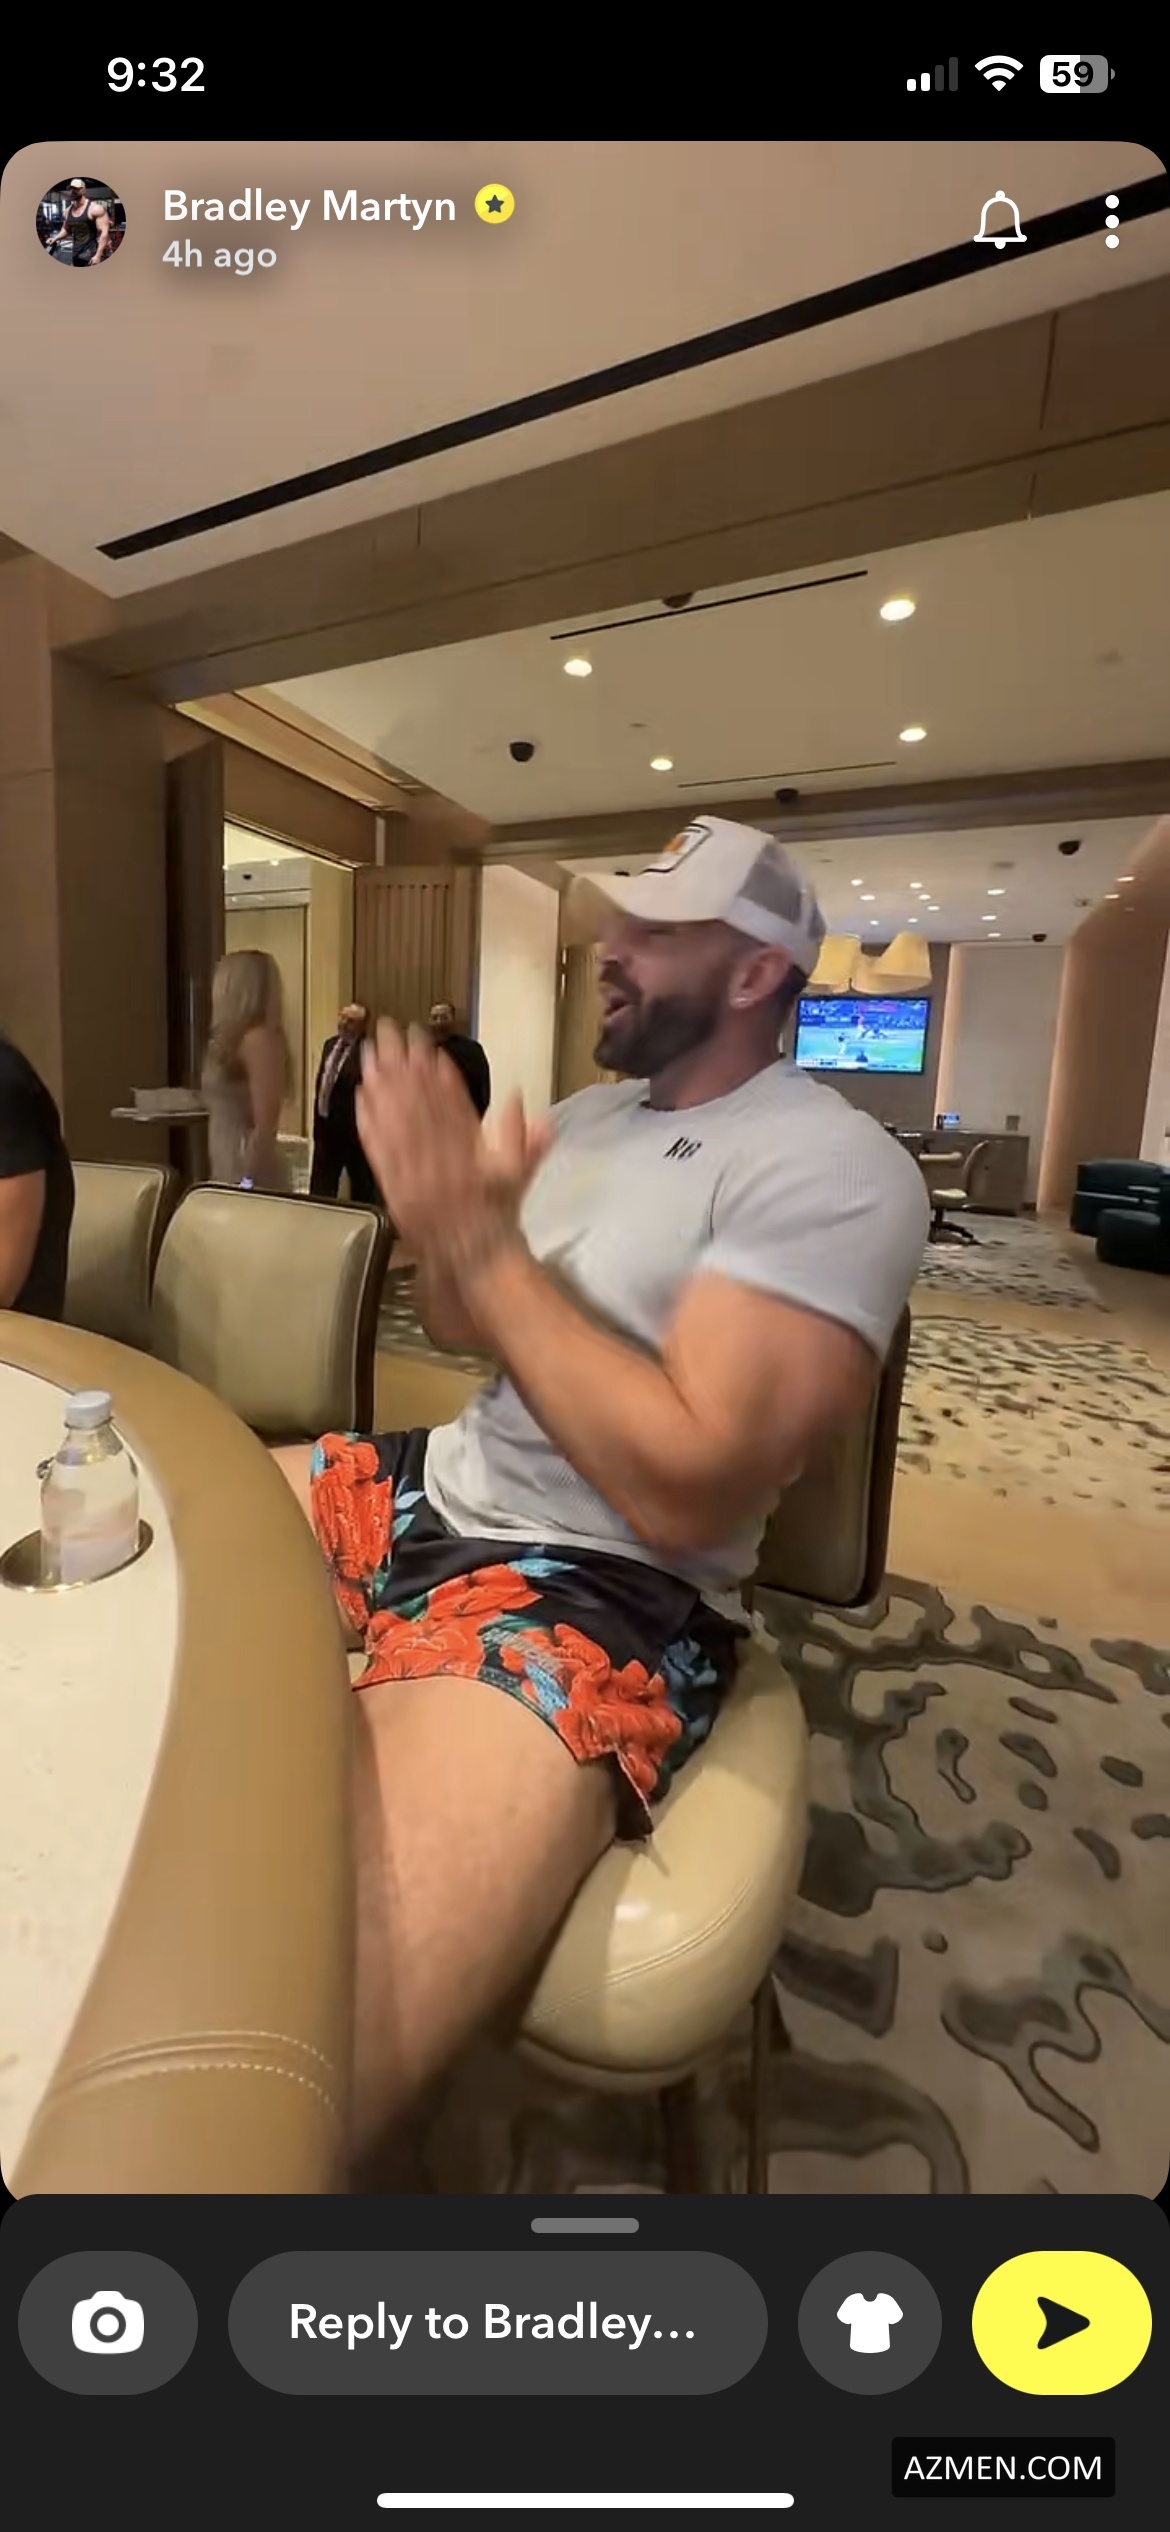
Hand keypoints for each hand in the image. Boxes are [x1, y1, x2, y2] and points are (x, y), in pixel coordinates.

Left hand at [356, 1022, 550, 1279]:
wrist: (471, 1257)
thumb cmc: (496, 1214)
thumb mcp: (517, 1177)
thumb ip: (521, 1140)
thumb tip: (517, 1097)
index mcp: (470, 1157)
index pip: (451, 1106)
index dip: (437, 1073)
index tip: (426, 1045)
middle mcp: (438, 1164)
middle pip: (415, 1106)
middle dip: (400, 1065)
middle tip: (388, 1030)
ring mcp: (412, 1176)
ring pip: (392, 1122)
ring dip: (379, 1085)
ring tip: (368, 1053)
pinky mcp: (392, 1186)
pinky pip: (377, 1151)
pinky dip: (368, 1121)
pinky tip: (359, 1096)